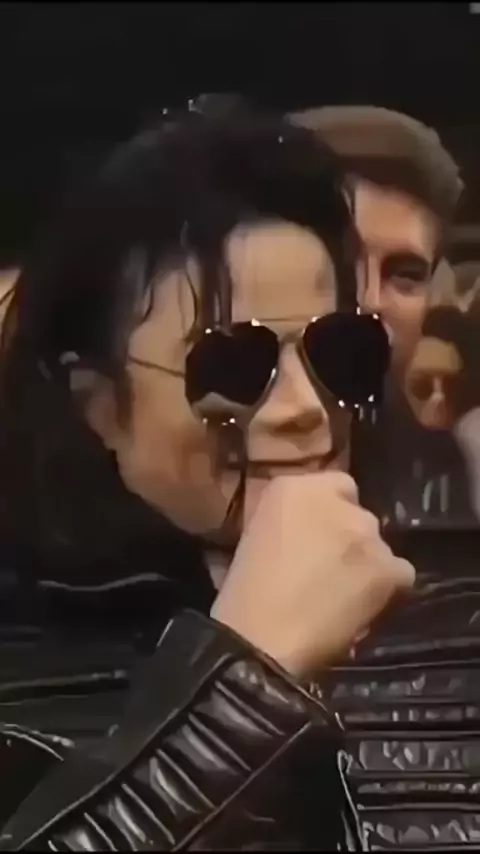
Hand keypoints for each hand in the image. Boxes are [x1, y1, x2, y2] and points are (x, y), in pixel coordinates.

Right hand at [211, 472, 414, 678]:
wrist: (261, 639)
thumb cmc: (243, 594)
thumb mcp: (256, 536)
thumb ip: (287, 521)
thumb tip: (303, 532)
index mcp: (293, 487)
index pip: (334, 485)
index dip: (329, 514)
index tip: (317, 538)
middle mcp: (336, 500)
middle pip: (357, 515)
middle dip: (347, 539)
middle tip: (328, 570)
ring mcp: (366, 531)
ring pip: (378, 546)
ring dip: (365, 564)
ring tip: (344, 596)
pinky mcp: (390, 567)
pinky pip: (400, 574)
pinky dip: (387, 590)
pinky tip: (364, 609)